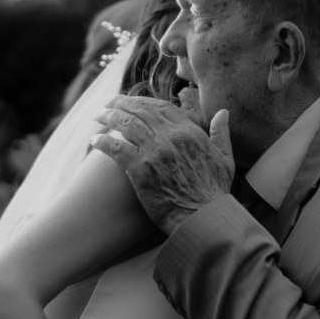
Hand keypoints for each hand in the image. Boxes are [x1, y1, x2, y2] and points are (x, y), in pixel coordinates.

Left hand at [91, 95, 234, 235]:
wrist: (203, 217)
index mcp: (190, 132)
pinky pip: (116, 149)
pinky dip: (104, 142)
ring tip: (98, 116)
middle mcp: (170, 137)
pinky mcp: (140, 170)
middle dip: (120, 103)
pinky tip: (95, 140)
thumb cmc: (214, 192)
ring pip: (126, 125)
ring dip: (109, 117)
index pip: (161, 107)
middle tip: (107, 102)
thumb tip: (223, 112)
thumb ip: (221, 133)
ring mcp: (154, 152)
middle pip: (140, 111)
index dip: (143, 101)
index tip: (132, 101)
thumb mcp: (224, 158)